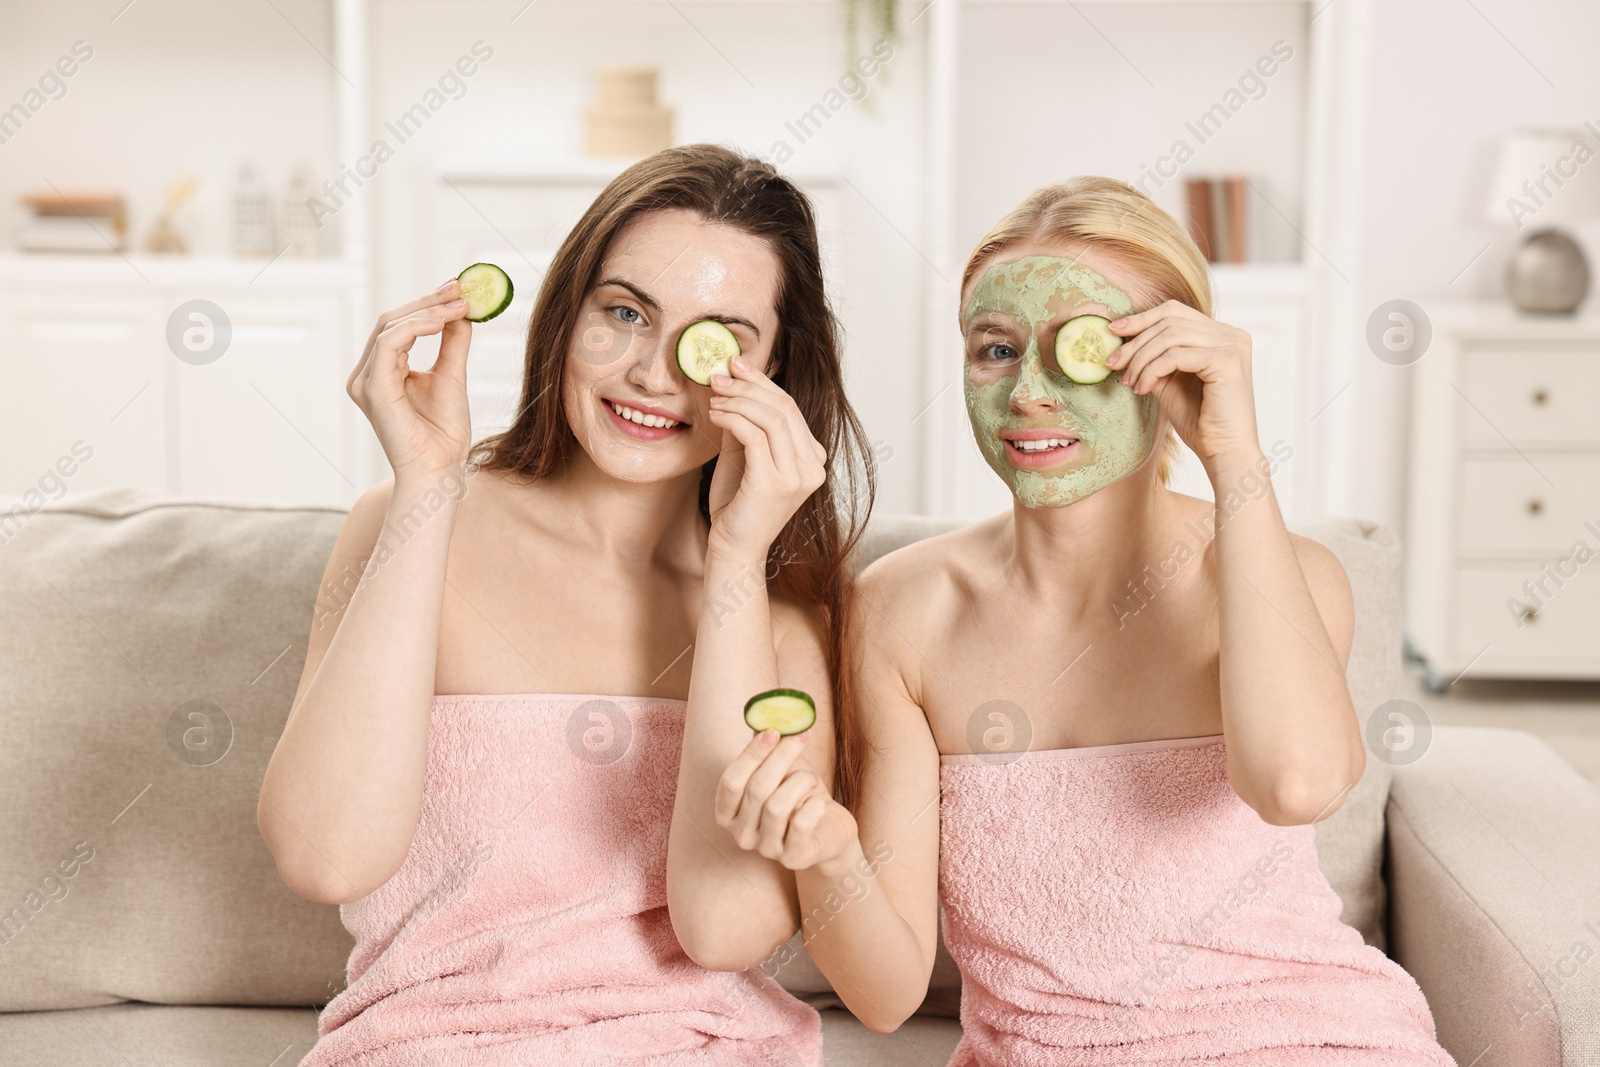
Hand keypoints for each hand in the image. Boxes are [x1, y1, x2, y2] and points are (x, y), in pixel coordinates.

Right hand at [347, 279, 473, 479]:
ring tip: (460, 305)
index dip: (426, 304)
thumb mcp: (452, 375)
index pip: (399, 326)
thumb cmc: (444, 433)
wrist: (441, 468)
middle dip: (428, 301)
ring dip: (428, 311)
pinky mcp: (373, 388)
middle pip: (392, 321)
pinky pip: (390, 343)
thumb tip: (461, 312)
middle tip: (459, 288)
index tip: (457, 289)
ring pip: (390, 327)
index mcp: (382, 371)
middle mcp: (367, 374)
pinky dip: (417, 327)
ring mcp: (366, 381)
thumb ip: (452, 343)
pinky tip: (442, 321)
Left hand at [704, 356, 826, 563]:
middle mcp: (813, 466)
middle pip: (784, 408)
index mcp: (813, 458)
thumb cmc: (737, 504)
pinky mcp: (776, 483)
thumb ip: (745, 423)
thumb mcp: (743, 455)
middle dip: (748, 386)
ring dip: (737, 400)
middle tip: (719, 376)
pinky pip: (754, 435)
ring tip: (713, 397)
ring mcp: (798, 476)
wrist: (734, 548)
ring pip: (771, 418)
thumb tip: (732, 384)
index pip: (790, 407)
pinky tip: (715, 415)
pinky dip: (732, 418)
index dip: (762, 382)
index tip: (736, 365)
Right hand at [715, 729, 858, 874]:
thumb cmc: (797, 794)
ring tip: (810, 780)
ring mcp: (766, 850)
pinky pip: (801, 824)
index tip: (773, 731)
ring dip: (801, 783)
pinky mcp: (793, 858)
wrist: (828, 828)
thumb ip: (766, 746)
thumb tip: (764, 712)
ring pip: (778, 806)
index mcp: (728, 813)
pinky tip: (818, 803)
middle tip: (801, 736)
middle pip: (756, 790)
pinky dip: (814, 805)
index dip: (751, 755)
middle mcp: (741, 835)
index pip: (730, 781)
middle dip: (782, 758)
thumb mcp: (779, 769)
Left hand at [1106, 300, 1261, 471]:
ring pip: (1170, 336)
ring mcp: (1232, 344)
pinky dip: (1152, 370)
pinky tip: (1143, 388)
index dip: (1141, 318)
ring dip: (1141, 359)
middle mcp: (1231, 334)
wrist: (1224, 452)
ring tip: (1129, 381)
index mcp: (1221, 335)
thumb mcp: (1169, 382)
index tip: (1112, 331)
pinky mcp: (1227, 360)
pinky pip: (1176, 355)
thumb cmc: (1200, 421)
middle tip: (1112, 362)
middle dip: (1135, 341)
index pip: (1174, 312)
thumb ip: (1154, 358)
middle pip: (1170, 320)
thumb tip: (1122, 341)